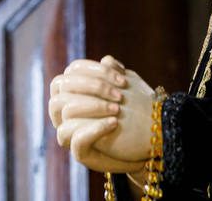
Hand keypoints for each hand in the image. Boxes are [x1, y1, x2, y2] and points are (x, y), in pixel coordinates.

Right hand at [49, 55, 149, 171]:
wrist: (149, 143)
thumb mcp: (127, 88)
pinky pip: (75, 139)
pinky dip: (94, 128)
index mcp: (77, 93)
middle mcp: (68, 111)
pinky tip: (114, 123)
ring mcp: (71, 131)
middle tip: (120, 95)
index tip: (122, 79)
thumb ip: (114, 73)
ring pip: (65, 111)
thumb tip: (106, 60)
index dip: (95, 70)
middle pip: (62, 86)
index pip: (72, 71)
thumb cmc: (136, 112)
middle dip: (93, 86)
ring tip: (118, 109)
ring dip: (94, 106)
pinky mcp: (80, 152)